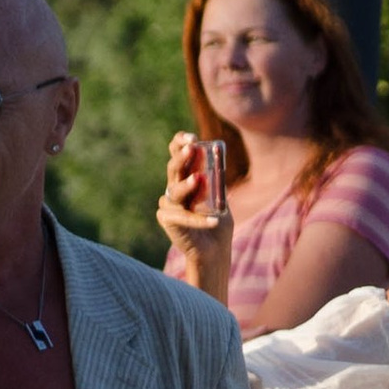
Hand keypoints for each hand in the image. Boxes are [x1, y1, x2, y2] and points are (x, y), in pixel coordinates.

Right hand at [156, 134, 232, 297]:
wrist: (213, 251)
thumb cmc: (217, 223)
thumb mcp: (220, 198)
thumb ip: (217, 182)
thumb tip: (218, 161)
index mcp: (185, 178)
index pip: (177, 154)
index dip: (180, 143)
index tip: (191, 137)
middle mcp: (173, 188)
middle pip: (173, 168)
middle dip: (181, 157)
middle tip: (191, 147)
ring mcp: (168, 204)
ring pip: (175, 191)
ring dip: (187, 185)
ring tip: (198, 179)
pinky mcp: (167, 220)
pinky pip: (184, 217)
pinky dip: (199, 220)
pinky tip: (214, 221)